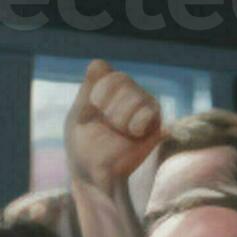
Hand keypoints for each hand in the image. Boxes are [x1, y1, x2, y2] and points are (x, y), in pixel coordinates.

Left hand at [65, 60, 163, 191]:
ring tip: (118, 133)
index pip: (104, 70)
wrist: (96, 175)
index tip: (91, 111)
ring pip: (136, 94)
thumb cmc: (84, 146)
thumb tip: (97, 61)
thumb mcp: (78, 114)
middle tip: (106, 126)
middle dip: (107, 106)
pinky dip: (137, 124)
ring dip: (120, 118)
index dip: (96, 90)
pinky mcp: (157, 124)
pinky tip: (132, 135)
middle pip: (121, 79)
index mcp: (108, 90)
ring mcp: (145, 108)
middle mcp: (129, 95)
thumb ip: (88, 88)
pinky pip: (151, 111)